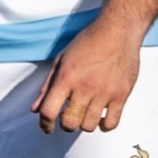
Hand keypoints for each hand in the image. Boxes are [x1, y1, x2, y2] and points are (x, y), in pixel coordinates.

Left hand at [31, 20, 141, 134]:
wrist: (118, 30)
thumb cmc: (89, 41)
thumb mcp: (61, 59)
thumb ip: (47, 86)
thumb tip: (35, 109)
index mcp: (66, 77)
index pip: (49, 111)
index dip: (45, 124)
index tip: (47, 127)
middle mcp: (84, 87)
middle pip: (69, 123)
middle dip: (66, 124)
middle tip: (68, 117)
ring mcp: (104, 92)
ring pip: (89, 126)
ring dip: (84, 124)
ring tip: (85, 114)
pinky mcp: (121, 95)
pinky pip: (111, 123)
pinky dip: (104, 125)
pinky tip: (101, 117)